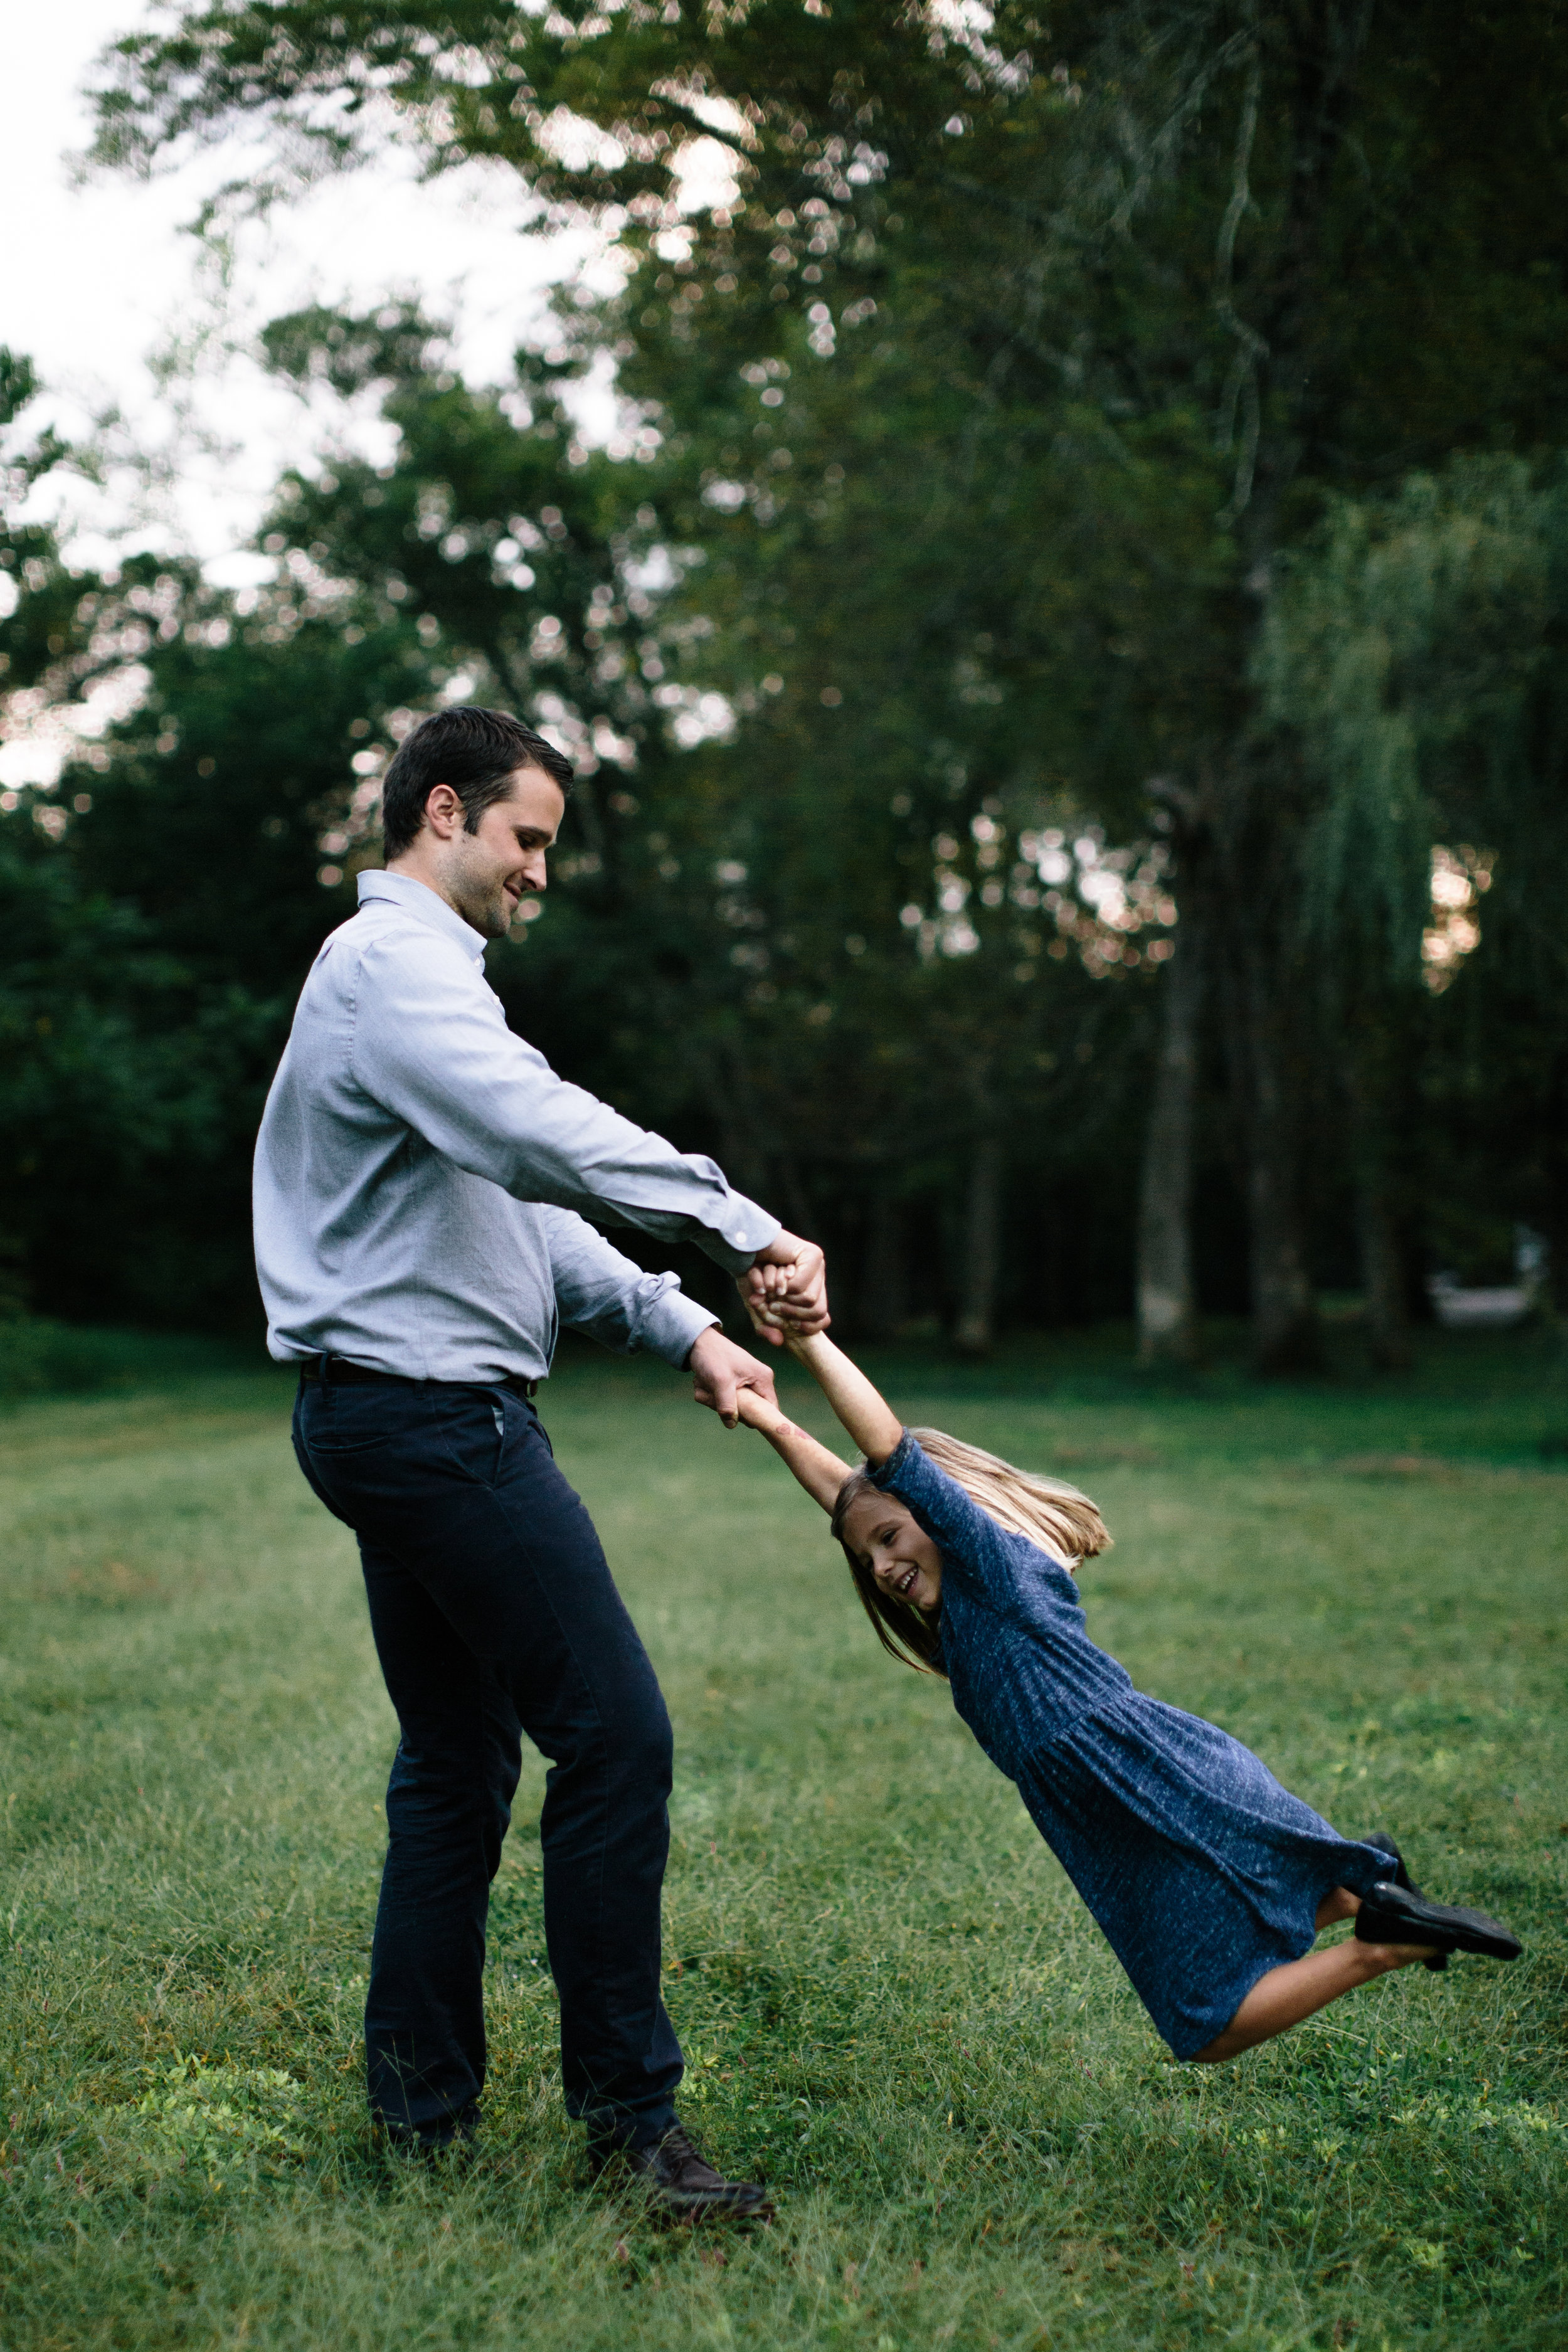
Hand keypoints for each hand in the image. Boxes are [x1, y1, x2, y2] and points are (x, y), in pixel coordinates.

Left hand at [687, 1327, 778, 1428]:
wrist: (698, 1342)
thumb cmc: (712, 1356)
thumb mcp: (720, 1381)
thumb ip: (727, 1404)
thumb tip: (731, 1424)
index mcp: (763, 1378)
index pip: (770, 1409)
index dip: (758, 1419)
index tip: (739, 1419)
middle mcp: (759, 1381)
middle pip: (753, 1410)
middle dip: (734, 1410)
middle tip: (716, 1400)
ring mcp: (749, 1382)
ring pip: (739, 1406)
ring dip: (722, 1403)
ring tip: (709, 1390)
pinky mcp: (738, 1384)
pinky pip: (731, 1400)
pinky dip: (718, 1398)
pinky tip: (708, 1388)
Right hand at [737, 1230, 829, 1345]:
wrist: (742, 1248)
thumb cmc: (750, 1274)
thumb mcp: (757, 1307)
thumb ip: (766, 1325)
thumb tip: (780, 1342)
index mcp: (811, 1290)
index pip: (823, 1318)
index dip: (807, 1327)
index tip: (789, 1325)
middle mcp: (817, 1278)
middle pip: (817, 1312)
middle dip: (790, 1315)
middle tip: (772, 1306)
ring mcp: (817, 1265)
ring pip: (809, 1300)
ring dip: (782, 1298)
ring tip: (769, 1287)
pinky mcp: (813, 1255)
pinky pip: (800, 1286)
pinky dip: (779, 1285)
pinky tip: (770, 1272)